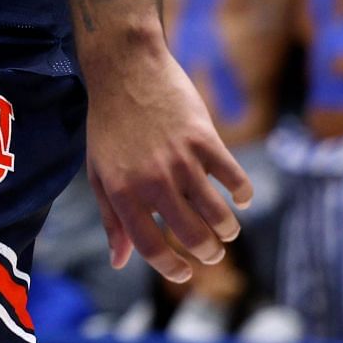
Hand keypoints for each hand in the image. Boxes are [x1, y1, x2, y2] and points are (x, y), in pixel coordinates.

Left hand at [84, 41, 252, 283]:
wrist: (125, 69)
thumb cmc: (109, 124)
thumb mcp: (99, 171)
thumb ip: (111, 218)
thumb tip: (120, 261)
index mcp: (122, 191)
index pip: (150, 246)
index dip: (171, 268)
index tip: (184, 273)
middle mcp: (152, 180)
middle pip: (192, 236)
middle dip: (207, 253)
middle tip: (211, 252)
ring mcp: (180, 160)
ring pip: (218, 214)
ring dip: (226, 230)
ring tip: (225, 231)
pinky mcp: (205, 139)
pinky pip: (235, 179)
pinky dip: (243, 194)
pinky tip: (238, 197)